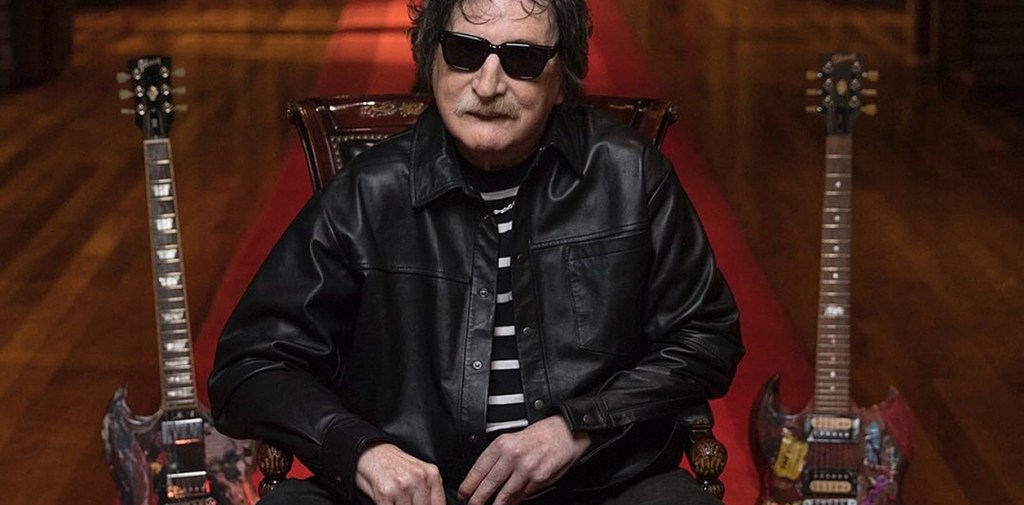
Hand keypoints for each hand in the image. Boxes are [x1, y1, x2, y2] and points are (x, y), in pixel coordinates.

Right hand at [355, 442, 444, 504]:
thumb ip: (429, 492)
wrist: (370, 451)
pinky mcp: (385, 493)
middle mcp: (418, 479)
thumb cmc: (394, 465)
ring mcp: (402, 486)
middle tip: (405, 501)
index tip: (420, 504)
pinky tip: (387, 502)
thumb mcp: (419, 473)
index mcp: (431, 474)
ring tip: (396, 500)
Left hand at [458, 415, 590, 504]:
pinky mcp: (538, 478)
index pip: (479, 469)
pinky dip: (514, 501)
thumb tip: (484, 479)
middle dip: (477, 500)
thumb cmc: (539, 436)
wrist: (564, 432)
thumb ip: (499, 458)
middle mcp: (512, 456)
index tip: (463, 494)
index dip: (468, 486)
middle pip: (488, 484)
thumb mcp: (513, 439)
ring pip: (505, 494)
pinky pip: (522, 495)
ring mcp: (526, 468)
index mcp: (502, 444)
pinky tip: (509, 504)